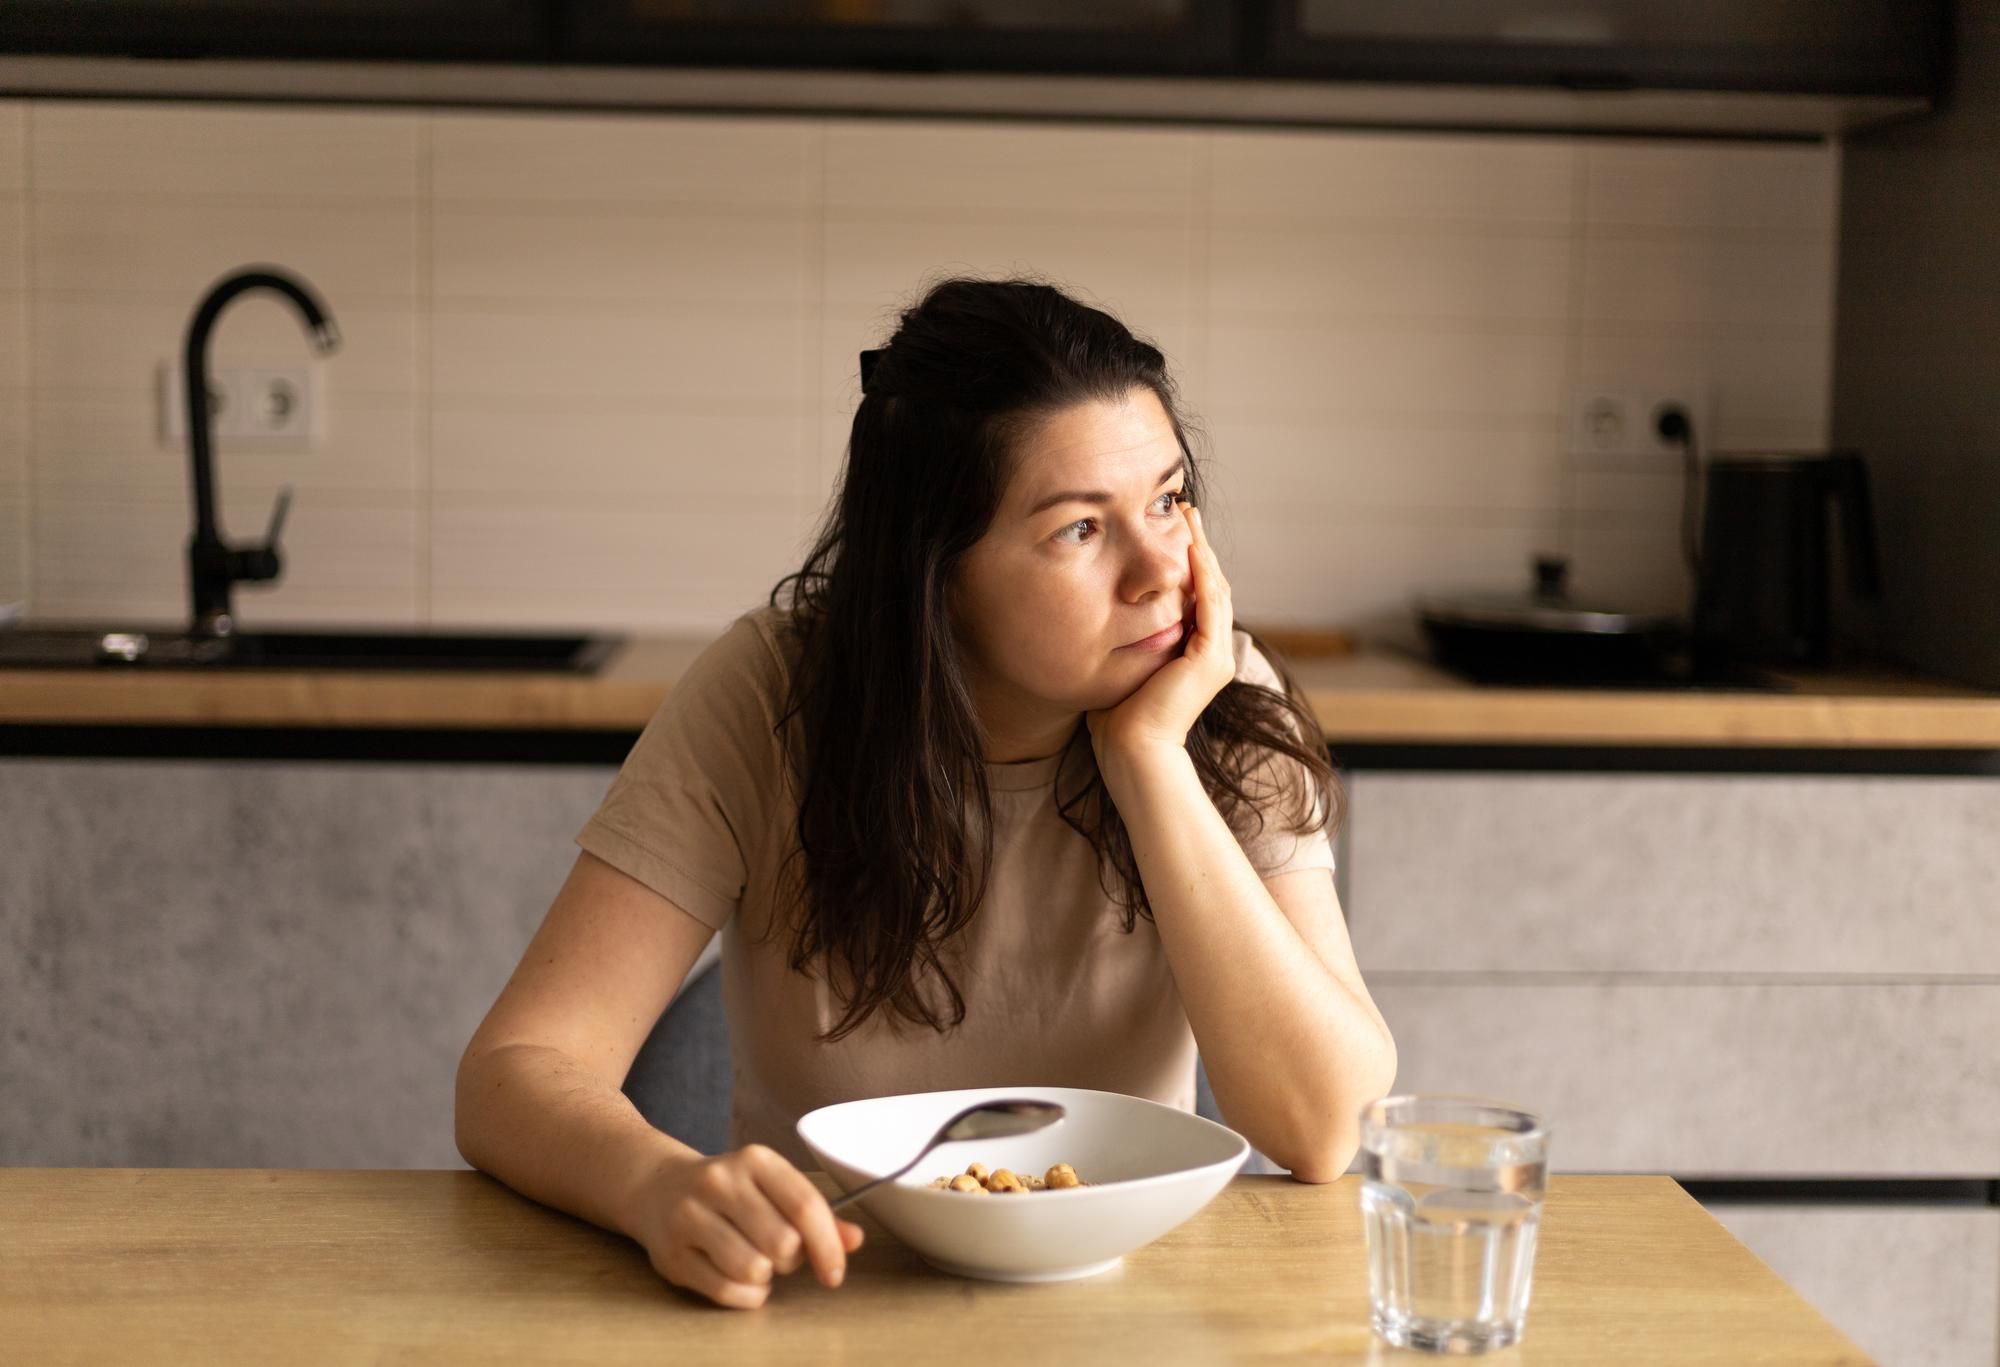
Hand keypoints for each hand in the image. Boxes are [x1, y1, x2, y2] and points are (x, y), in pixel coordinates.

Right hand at [627, 1144, 865, 1308]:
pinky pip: (727, 1291)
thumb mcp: (771, 1187)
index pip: (806, 1206)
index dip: (828, 1246)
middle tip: (779, 1252)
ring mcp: (690, 1217)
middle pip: (783, 1243)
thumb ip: (815, 1214)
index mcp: (754, 1160)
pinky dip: (745, 1296)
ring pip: (754, 1269)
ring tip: (755, 1260)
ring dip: (765, 1277)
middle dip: (791, 1259)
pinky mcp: (672, 1254)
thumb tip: (854, 1240)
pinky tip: (740, 1280)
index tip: (835, 1272)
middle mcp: (719, 1182)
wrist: (656, 1187)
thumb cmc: (728, 1191)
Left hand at [1086, 500, 1234, 760]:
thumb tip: (1098, 615)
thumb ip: (1120, 640)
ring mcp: (1216, 655)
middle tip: (1185, 509)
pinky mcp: (1211, 658)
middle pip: (1210, 584)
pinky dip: (1203, 573)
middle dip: (1197, 544)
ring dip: (1201, 548)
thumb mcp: (1120, 666)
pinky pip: (1211, 604)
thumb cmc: (1115, 720)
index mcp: (1193, 654)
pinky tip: (1191, 545)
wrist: (1131, 751)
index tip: (1169, 528)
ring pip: (1214, 587)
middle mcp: (1212, 652)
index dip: (1185, 561)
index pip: (1195, 596)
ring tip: (1188, 516)